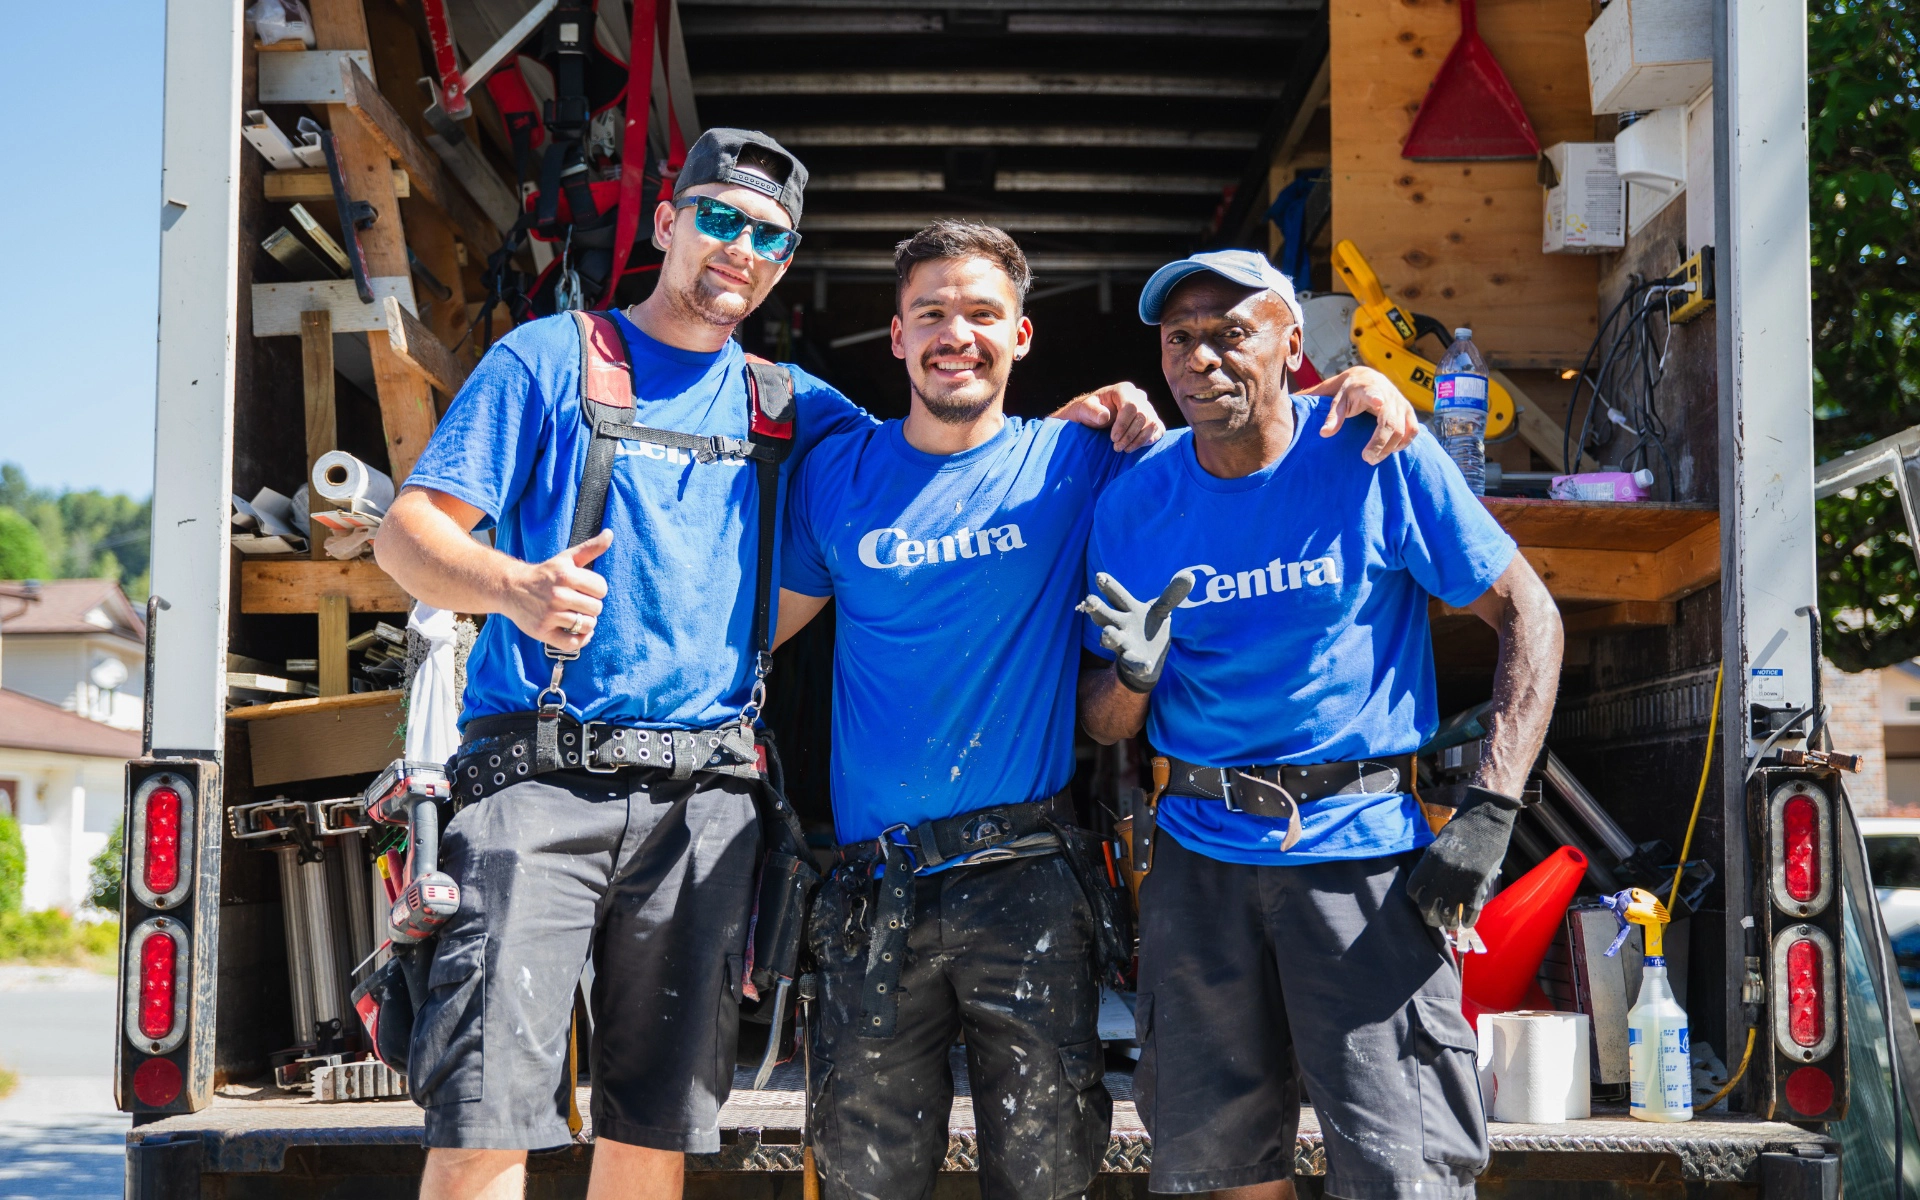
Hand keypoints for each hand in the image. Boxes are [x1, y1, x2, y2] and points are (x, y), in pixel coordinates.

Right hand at [506, 529, 611, 651]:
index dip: (597, 590)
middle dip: (591, 606)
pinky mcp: (542, 631)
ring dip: (586, 623)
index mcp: (566, 575)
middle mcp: (557, 595)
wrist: (511, 588)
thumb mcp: (566, 558)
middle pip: (596, 608)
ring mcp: (549, 615)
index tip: (586, 589)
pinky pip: (573, 644)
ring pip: (587, 626)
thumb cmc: (545, 574)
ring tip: (576, 615)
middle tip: (579, 603)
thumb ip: (590, 548)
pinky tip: (578, 632)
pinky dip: (581, 640)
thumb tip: (610, 533)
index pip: (602, 589)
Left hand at [1057, 383, 1165, 452]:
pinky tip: (1136, 446)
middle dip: (1130, 435)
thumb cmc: (1088, 410)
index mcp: (1123, 390)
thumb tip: (1104, 416)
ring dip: (1140, 440)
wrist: (1094, 415)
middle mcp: (1138, 396)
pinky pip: (1158, 428)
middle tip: (1117, 447)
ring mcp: (1146, 407)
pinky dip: (1150, 439)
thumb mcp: (1084, 409)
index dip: (1123, 424)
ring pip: (1152, 423)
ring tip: (1125, 449)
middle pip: (1143, 416)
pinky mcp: (1150, 418)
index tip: (1113, 438)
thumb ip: (1092, 411)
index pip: (1131, 406)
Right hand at [1078, 570, 1193, 692]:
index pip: (1117, 596)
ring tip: (1107, 633)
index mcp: (1128, 610)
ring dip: (1109, 636)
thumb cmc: (1148, 628)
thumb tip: (1190, 575)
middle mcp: (1120, 626)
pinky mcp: (1131, 662)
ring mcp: (1124, 644)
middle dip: (1097, 609)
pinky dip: (1139, 666)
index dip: (1108, 586)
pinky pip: (1133, 664)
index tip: (1099, 576)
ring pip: (1112, 639)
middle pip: (1105, 615)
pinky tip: (1146, 666)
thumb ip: (1172, 595)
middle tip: (1089, 601)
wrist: (1148, 659)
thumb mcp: (1161, 610)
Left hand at [1316, 367, 1421, 463]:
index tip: (1377, 402)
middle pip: (1390, 423)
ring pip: (1402, 430)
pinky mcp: (1409, 411)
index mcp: (1369, 388)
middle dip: (1380, 443)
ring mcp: (1401, 403)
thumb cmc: (1350, 393)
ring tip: (1373, 459)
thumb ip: (1333, 417)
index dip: (1376, 397)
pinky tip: (1390, 450)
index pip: (1374, 392)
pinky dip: (1404, 443)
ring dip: (1390, 448)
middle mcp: (1389, 395)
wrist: (1366, 379)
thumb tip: (1324, 433)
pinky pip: (1412, 430)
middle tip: (1367, 459)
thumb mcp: (1338, 401)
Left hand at [1405, 785, 1525, 930]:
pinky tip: (1467, 922)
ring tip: (1451, 924)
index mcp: (1428, 862)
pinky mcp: (1478, 889)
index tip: (1424, 900)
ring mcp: (1459, 884)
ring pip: (1447, 915)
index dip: (1418, 898)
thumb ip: (1433, 864)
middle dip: (1430, 917)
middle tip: (1435, 919)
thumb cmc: (1463, 829)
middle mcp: (1440, 875)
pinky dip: (1467, 921)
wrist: (1487, 821)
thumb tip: (1431, 884)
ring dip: (1448, 923)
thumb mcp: (1440, 844)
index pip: (1414, 890)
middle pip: (1427, 907)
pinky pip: (1469, 914)